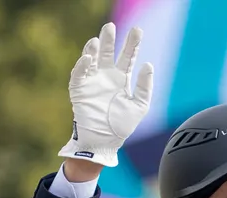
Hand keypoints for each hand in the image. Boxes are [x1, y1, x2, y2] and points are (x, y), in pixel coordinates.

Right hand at [59, 22, 153, 167]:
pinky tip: (88, 58)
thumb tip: (147, 64)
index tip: (137, 30)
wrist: (103, 142)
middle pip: (108, 52)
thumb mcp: (139, 106)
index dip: (132, 44)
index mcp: (121, 79)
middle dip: (110, 39)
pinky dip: (82, 65)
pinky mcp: (79, 89)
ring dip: (94, 49)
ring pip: (92, 59)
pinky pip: (79, 74)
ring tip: (98, 40)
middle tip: (111, 26)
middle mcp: (106, 77)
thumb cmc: (121, 126)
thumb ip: (144, 86)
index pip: (127, 57)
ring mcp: (92, 82)